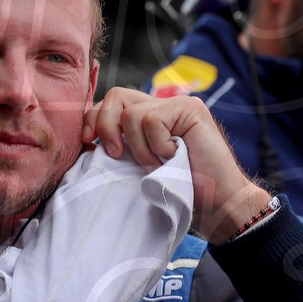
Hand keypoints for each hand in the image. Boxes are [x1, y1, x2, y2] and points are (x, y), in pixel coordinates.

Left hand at [80, 88, 269, 242]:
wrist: (216, 206)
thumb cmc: (178, 192)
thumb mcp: (137, 167)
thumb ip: (120, 146)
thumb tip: (86, 138)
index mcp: (147, 117)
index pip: (109, 103)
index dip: (92, 120)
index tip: (87, 143)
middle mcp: (162, 105)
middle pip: (115, 96)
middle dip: (105, 126)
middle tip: (117, 154)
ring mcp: (178, 104)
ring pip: (131, 113)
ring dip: (139, 148)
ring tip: (157, 165)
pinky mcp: (191, 109)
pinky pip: (151, 120)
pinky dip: (156, 146)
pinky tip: (174, 157)